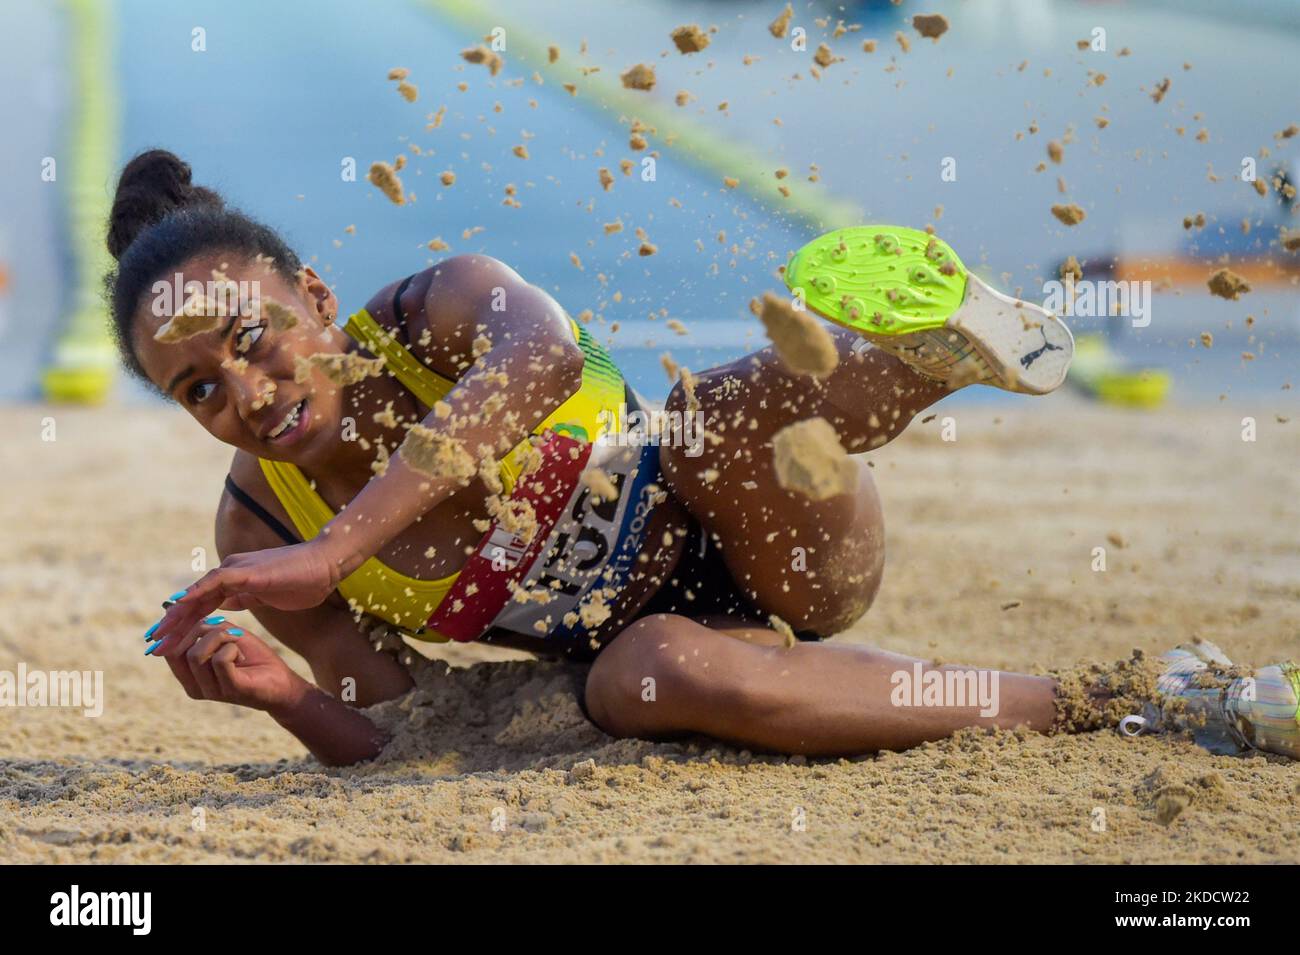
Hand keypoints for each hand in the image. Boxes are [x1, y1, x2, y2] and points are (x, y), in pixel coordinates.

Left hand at [152, 539, 346, 646]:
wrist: (325, 566)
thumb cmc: (304, 581)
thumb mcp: (268, 596)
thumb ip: (246, 598)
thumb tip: (229, 604)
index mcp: (235, 580)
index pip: (202, 605)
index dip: (184, 624)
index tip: (169, 643)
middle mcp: (230, 572)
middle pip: (193, 601)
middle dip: (172, 624)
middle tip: (152, 644)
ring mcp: (235, 570)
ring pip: (196, 594)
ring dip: (176, 616)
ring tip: (159, 635)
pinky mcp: (244, 572)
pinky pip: (212, 584)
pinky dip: (193, 596)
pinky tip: (178, 609)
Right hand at [153, 618, 307, 712]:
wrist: (281, 682)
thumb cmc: (252, 658)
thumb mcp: (224, 636)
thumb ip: (203, 627)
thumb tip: (178, 609)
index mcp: (189, 676)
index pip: (167, 650)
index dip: (181, 630)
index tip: (205, 620)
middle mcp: (194, 687)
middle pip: (177, 651)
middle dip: (201, 631)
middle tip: (226, 631)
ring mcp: (211, 692)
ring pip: (196, 654)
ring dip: (220, 638)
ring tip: (236, 643)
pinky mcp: (231, 690)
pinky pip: (219, 660)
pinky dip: (233, 648)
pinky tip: (243, 655)